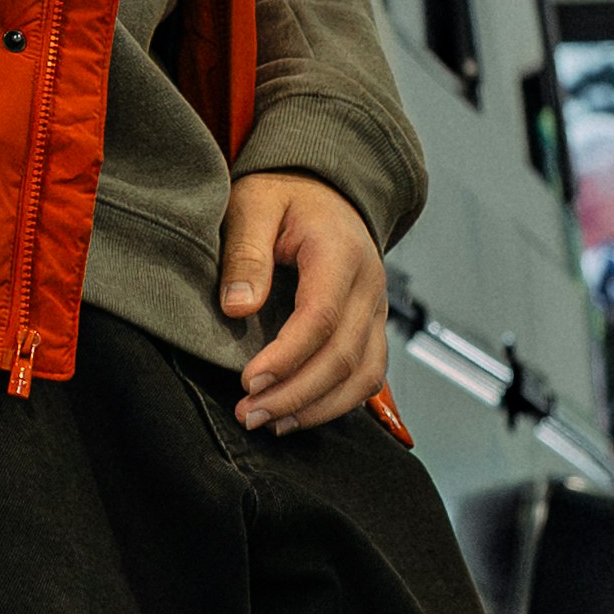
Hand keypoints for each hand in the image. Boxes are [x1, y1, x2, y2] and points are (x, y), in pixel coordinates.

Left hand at [222, 170, 386, 431]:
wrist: (325, 190)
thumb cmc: (285, 196)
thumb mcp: (254, 206)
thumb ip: (246, 253)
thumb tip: (237, 308)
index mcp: (341, 253)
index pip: (322, 318)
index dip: (287, 358)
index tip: (248, 381)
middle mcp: (370, 285)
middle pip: (344, 356)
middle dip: (295, 395)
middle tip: (248, 414)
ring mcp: (376, 310)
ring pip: (363, 375)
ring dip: (317, 408)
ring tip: (269, 423)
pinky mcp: (373, 327)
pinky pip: (368, 375)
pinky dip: (336, 403)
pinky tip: (296, 416)